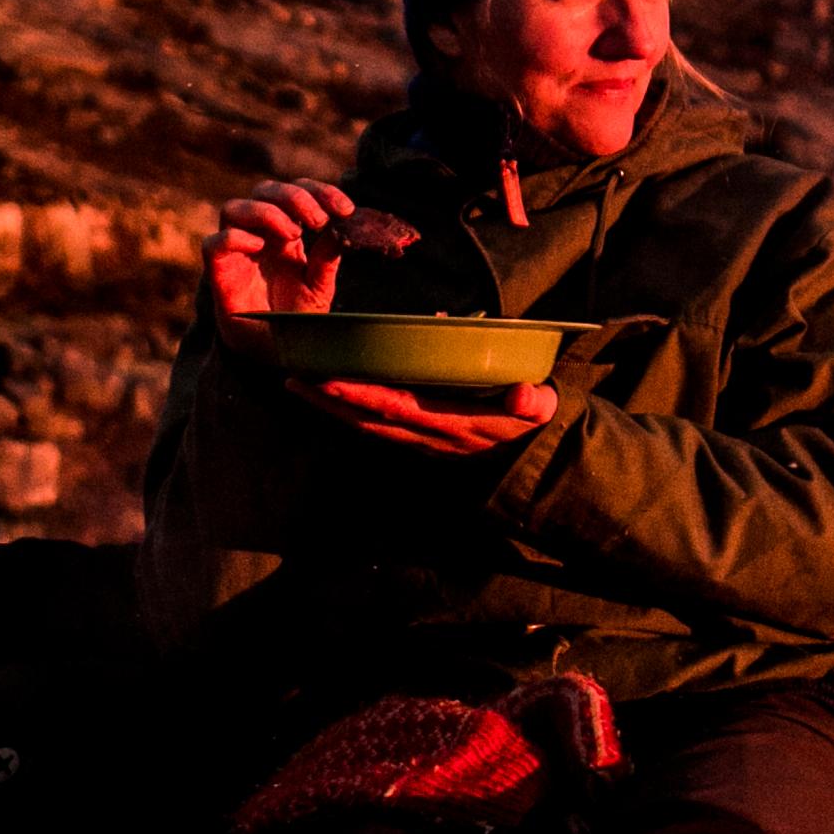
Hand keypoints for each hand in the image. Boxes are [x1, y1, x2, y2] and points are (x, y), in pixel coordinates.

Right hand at [202, 178, 354, 360]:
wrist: (272, 355)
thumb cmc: (295, 317)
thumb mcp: (320, 286)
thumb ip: (327, 257)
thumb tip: (342, 228)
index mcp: (285, 232)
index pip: (296, 192)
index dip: (320, 192)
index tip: (345, 209)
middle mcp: (258, 235)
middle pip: (264, 190)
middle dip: (294, 197)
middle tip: (318, 220)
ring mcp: (236, 252)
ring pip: (233, 208)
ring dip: (266, 212)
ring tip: (292, 235)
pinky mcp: (219, 274)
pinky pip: (213, 244)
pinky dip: (235, 238)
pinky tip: (259, 248)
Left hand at [295, 378, 560, 457]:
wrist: (531, 455)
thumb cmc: (531, 420)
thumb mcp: (540, 410)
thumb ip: (534, 403)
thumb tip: (526, 396)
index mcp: (452, 423)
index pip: (398, 408)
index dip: (362, 396)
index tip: (331, 380)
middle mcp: (429, 435)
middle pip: (369, 419)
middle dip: (329, 401)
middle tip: (293, 378)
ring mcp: (419, 440)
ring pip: (366, 424)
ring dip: (329, 408)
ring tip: (297, 383)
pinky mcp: (417, 438)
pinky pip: (374, 425)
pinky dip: (348, 412)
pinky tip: (324, 396)